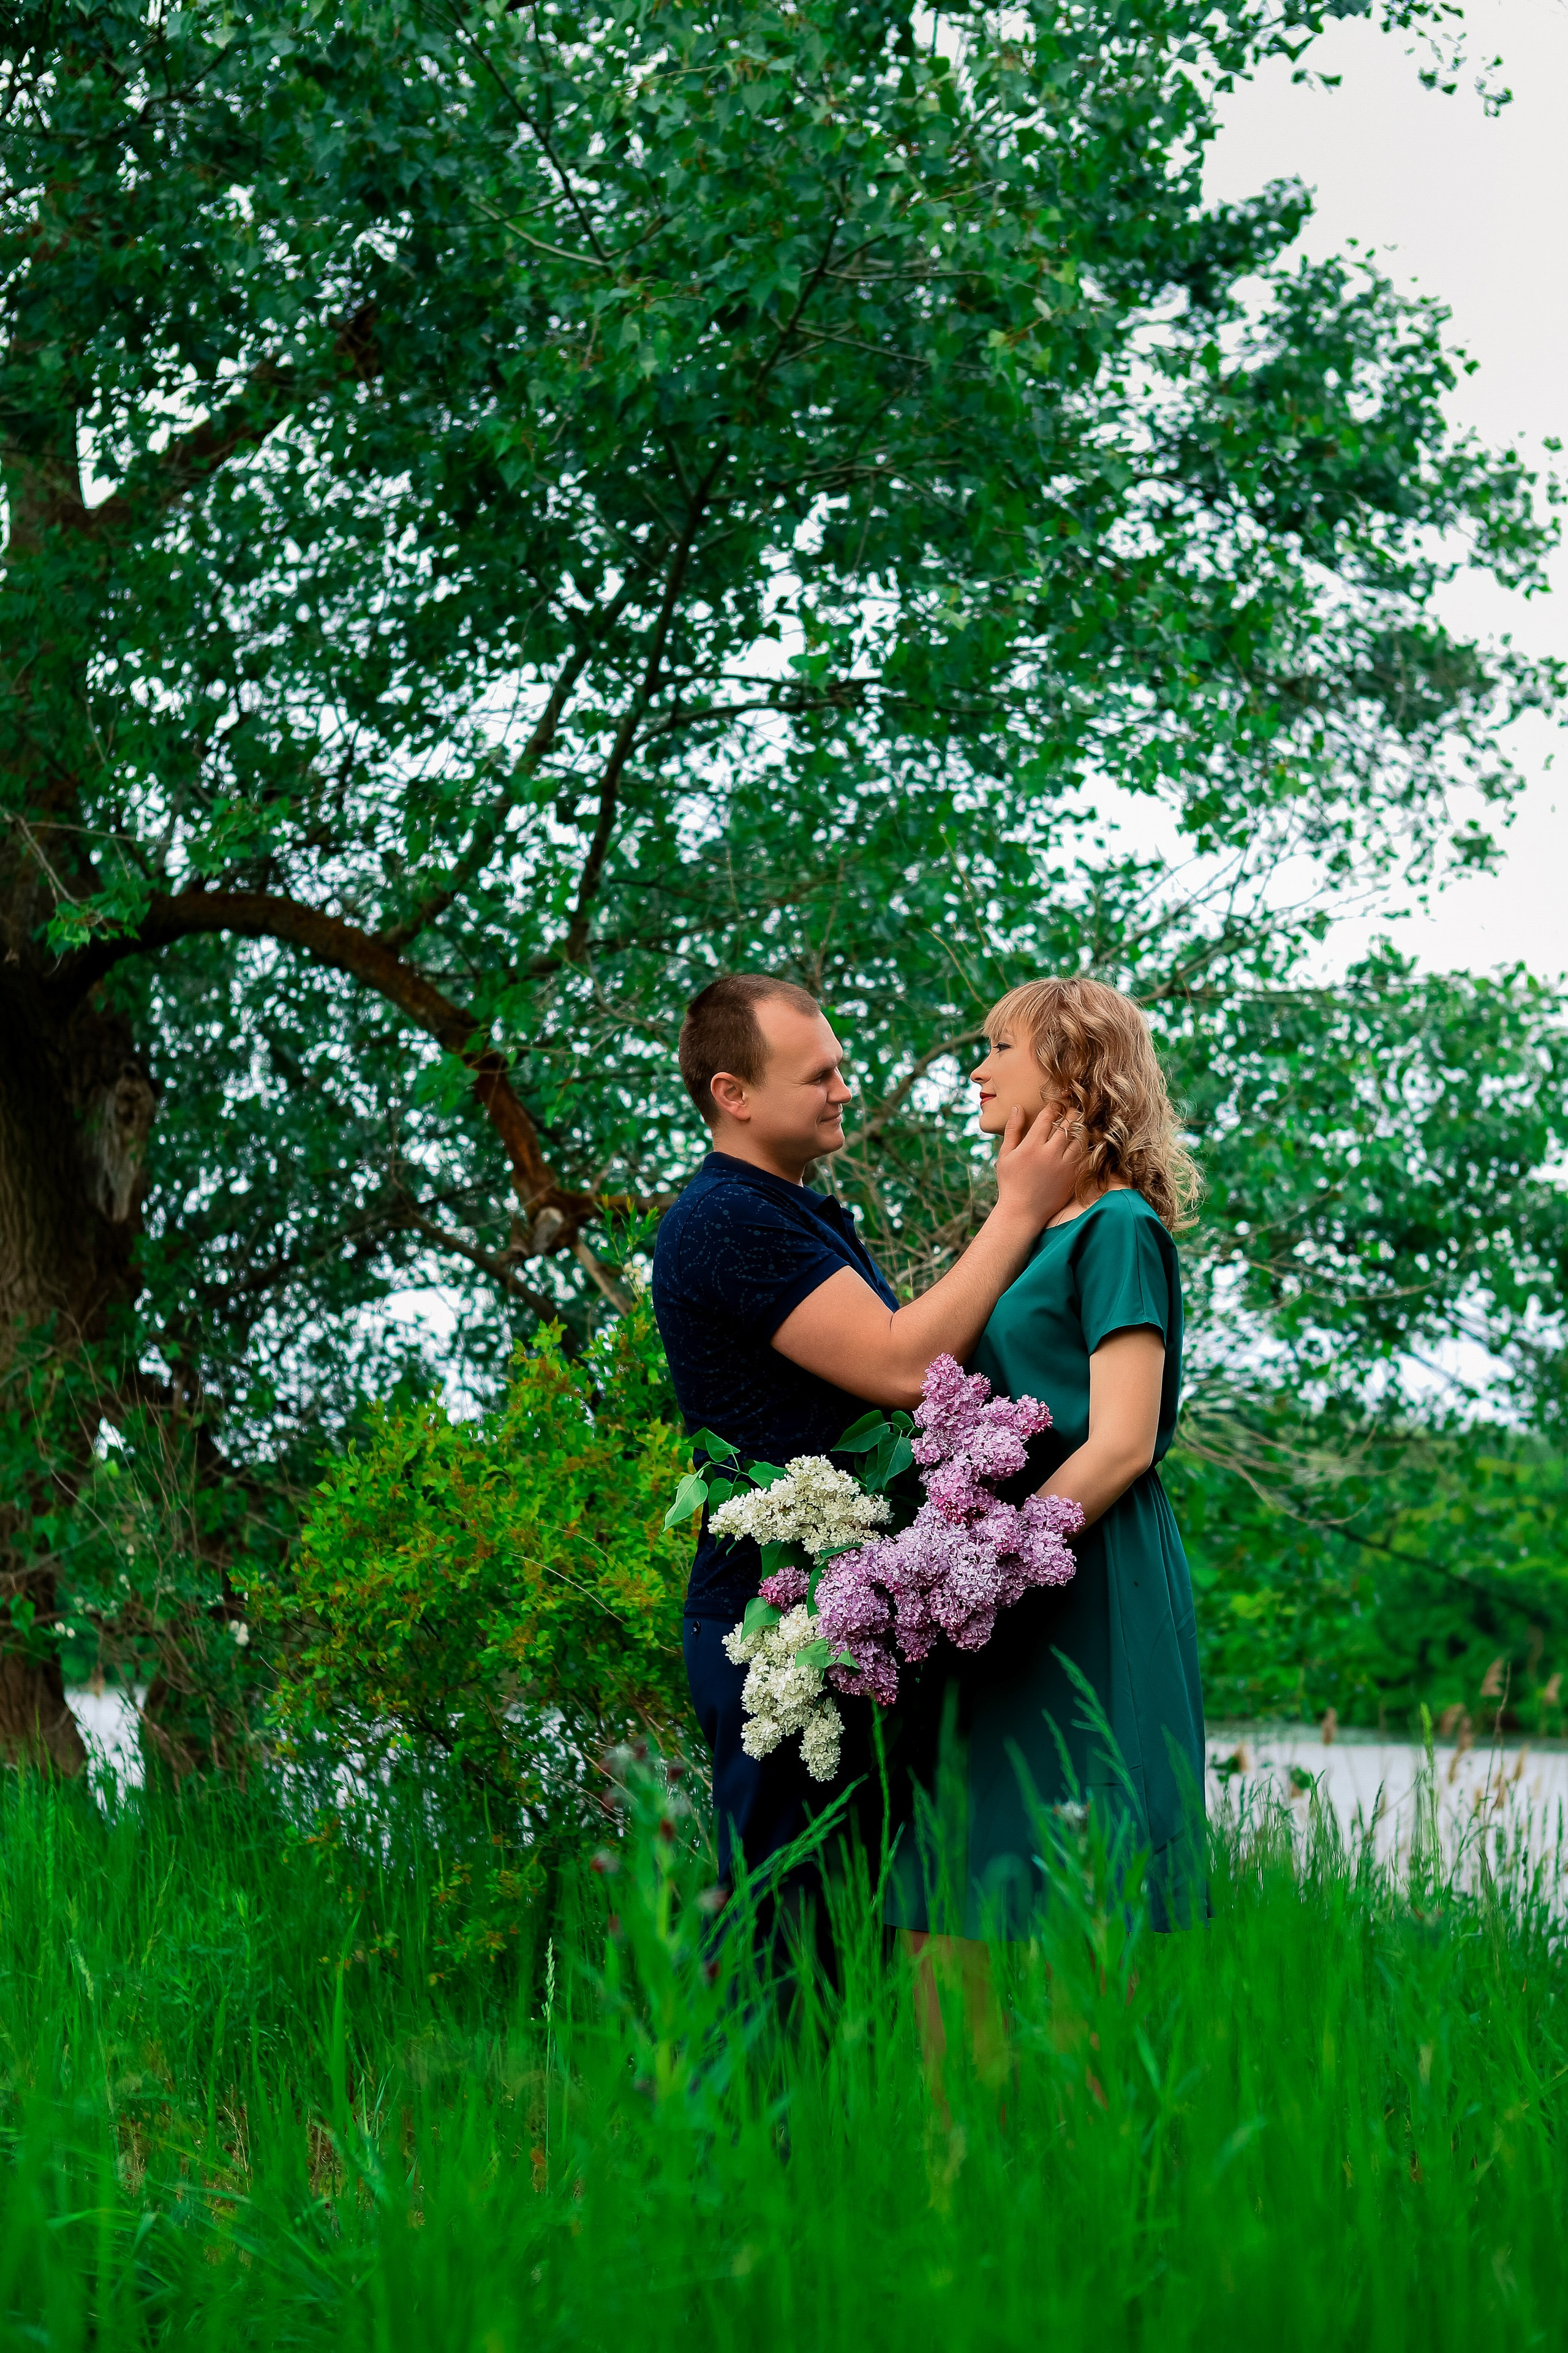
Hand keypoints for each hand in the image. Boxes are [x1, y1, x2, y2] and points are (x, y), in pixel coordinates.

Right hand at [994, 1102, 1081, 1230]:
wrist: (1023, 1212)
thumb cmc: (1011, 1183)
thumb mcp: (1005, 1155)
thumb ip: (1013, 1130)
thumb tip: (1018, 1107)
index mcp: (1031, 1146)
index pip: (1048, 1117)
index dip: (1053, 1107)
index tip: (1055, 1105)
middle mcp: (1049, 1153)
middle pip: (1067, 1124)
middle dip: (1071, 1113)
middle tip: (1071, 1110)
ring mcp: (1064, 1165)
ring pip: (1080, 1138)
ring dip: (1081, 1128)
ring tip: (1079, 1123)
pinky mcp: (1074, 1176)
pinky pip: (1086, 1155)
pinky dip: (1086, 1146)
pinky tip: (1083, 1142)